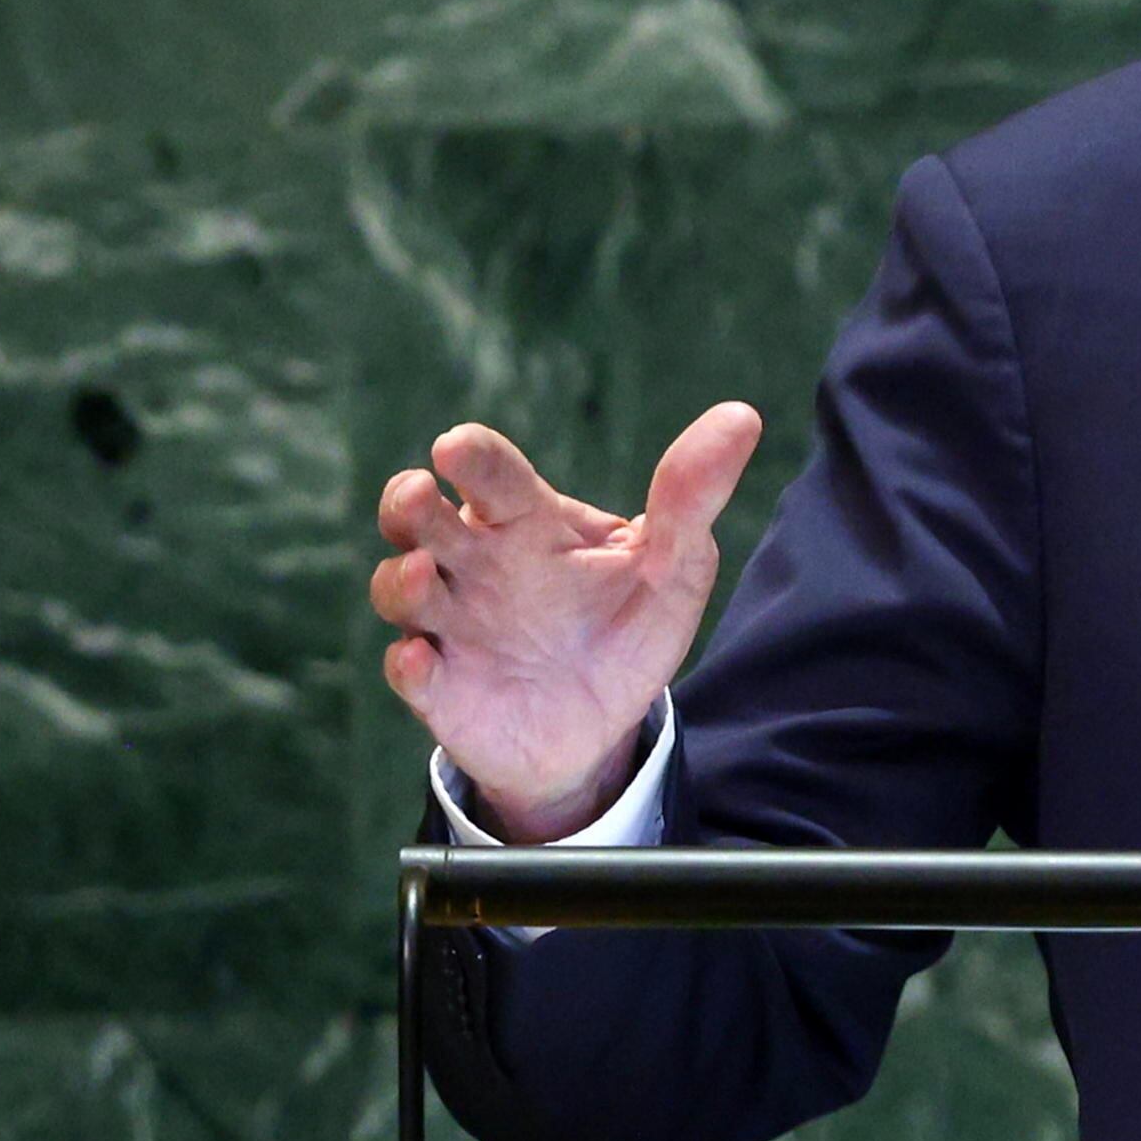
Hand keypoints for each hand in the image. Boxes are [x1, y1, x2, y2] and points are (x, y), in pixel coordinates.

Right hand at [373, 403, 764, 839]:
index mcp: (526, 522)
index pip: (491, 474)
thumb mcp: (672, 564)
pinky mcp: (440, 687)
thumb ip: (692, 496)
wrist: (605, 723)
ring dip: (404, 580)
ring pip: (399, 588)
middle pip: (418, 517)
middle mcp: (475, 564)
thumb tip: (741, 417)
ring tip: (429, 574)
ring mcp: (451, 624)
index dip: (471, 457)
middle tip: (418, 494)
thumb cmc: (627, 625)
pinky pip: (409, 671)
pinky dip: (409, 664)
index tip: (457, 447)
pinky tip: (420, 660)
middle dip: (407, 502)